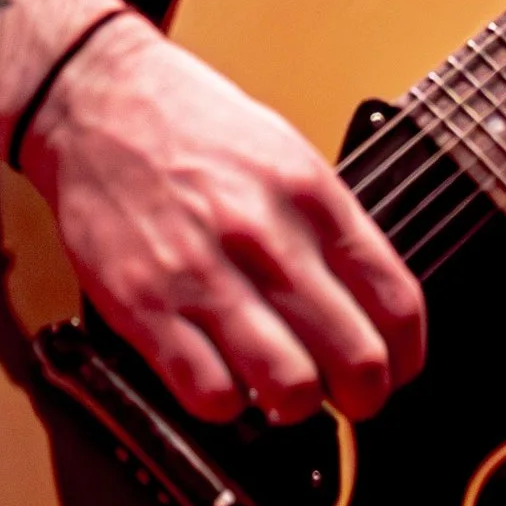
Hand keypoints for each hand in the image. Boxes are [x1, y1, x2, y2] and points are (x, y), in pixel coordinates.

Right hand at [21, 20, 425, 428]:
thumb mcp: (286, 152)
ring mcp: (203, 274)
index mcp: (309, 194)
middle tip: (351, 397)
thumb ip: (329, 225)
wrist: (97, 100)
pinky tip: (225, 380)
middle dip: (364, 396)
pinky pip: (209, 393)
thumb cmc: (192, 125)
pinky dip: (227, 405)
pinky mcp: (144, 306)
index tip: (398, 370)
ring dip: (296, 405)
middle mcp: (263, 235)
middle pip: (354, 356)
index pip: (395, 301)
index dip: (408, 355)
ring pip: (288, 386)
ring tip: (285, 392)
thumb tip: (370, 303)